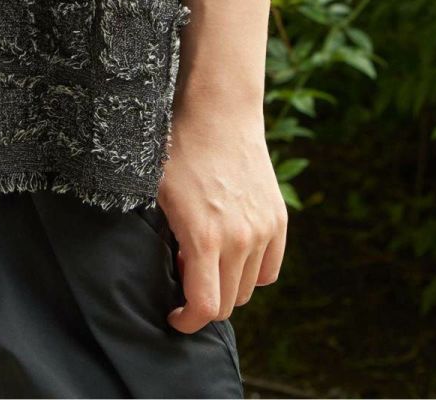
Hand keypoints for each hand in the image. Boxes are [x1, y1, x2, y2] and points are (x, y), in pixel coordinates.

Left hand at [157, 92, 286, 334]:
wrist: (218, 113)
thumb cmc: (178, 150)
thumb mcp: (157, 195)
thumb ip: (165, 241)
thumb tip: (169, 274)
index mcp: (205, 237)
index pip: (205, 307)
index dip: (187, 322)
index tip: (174, 316)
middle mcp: (240, 239)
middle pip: (227, 303)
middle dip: (203, 301)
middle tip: (184, 274)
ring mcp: (264, 230)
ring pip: (249, 287)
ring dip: (227, 284)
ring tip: (206, 256)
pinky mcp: (278, 220)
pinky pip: (269, 268)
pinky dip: (252, 271)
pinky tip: (231, 251)